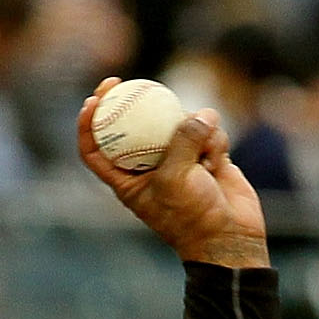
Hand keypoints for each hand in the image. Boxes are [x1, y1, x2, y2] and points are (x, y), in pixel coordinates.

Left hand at [77, 81, 268, 270]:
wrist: (230, 237)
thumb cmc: (192, 218)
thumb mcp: (175, 180)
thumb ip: (182, 141)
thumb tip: (200, 115)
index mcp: (127, 180)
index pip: (95, 150)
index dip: (88, 124)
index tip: (93, 100)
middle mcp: (150, 167)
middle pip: (134, 125)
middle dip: (134, 101)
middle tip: (133, 82)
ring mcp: (179, 158)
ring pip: (179, 123)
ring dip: (194, 130)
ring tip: (203, 155)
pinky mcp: (205, 154)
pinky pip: (207, 131)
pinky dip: (214, 141)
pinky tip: (218, 163)